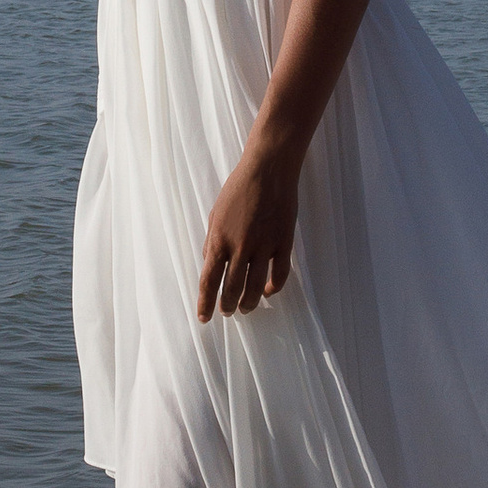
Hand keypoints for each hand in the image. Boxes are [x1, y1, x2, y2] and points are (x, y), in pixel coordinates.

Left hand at [197, 143, 300, 322]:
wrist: (268, 170)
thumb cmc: (239, 188)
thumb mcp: (215, 214)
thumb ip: (212, 241)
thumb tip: (210, 264)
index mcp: (219, 240)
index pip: (208, 281)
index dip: (204, 303)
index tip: (204, 318)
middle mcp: (240, 247)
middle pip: (232, 290)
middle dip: (227, 306)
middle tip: (226, 312)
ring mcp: (263, 247)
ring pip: (254, 288)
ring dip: (248, 303)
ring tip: (245, 309)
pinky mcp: (283, 243)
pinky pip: (279, 275)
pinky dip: (272, 288)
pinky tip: (266, 291)